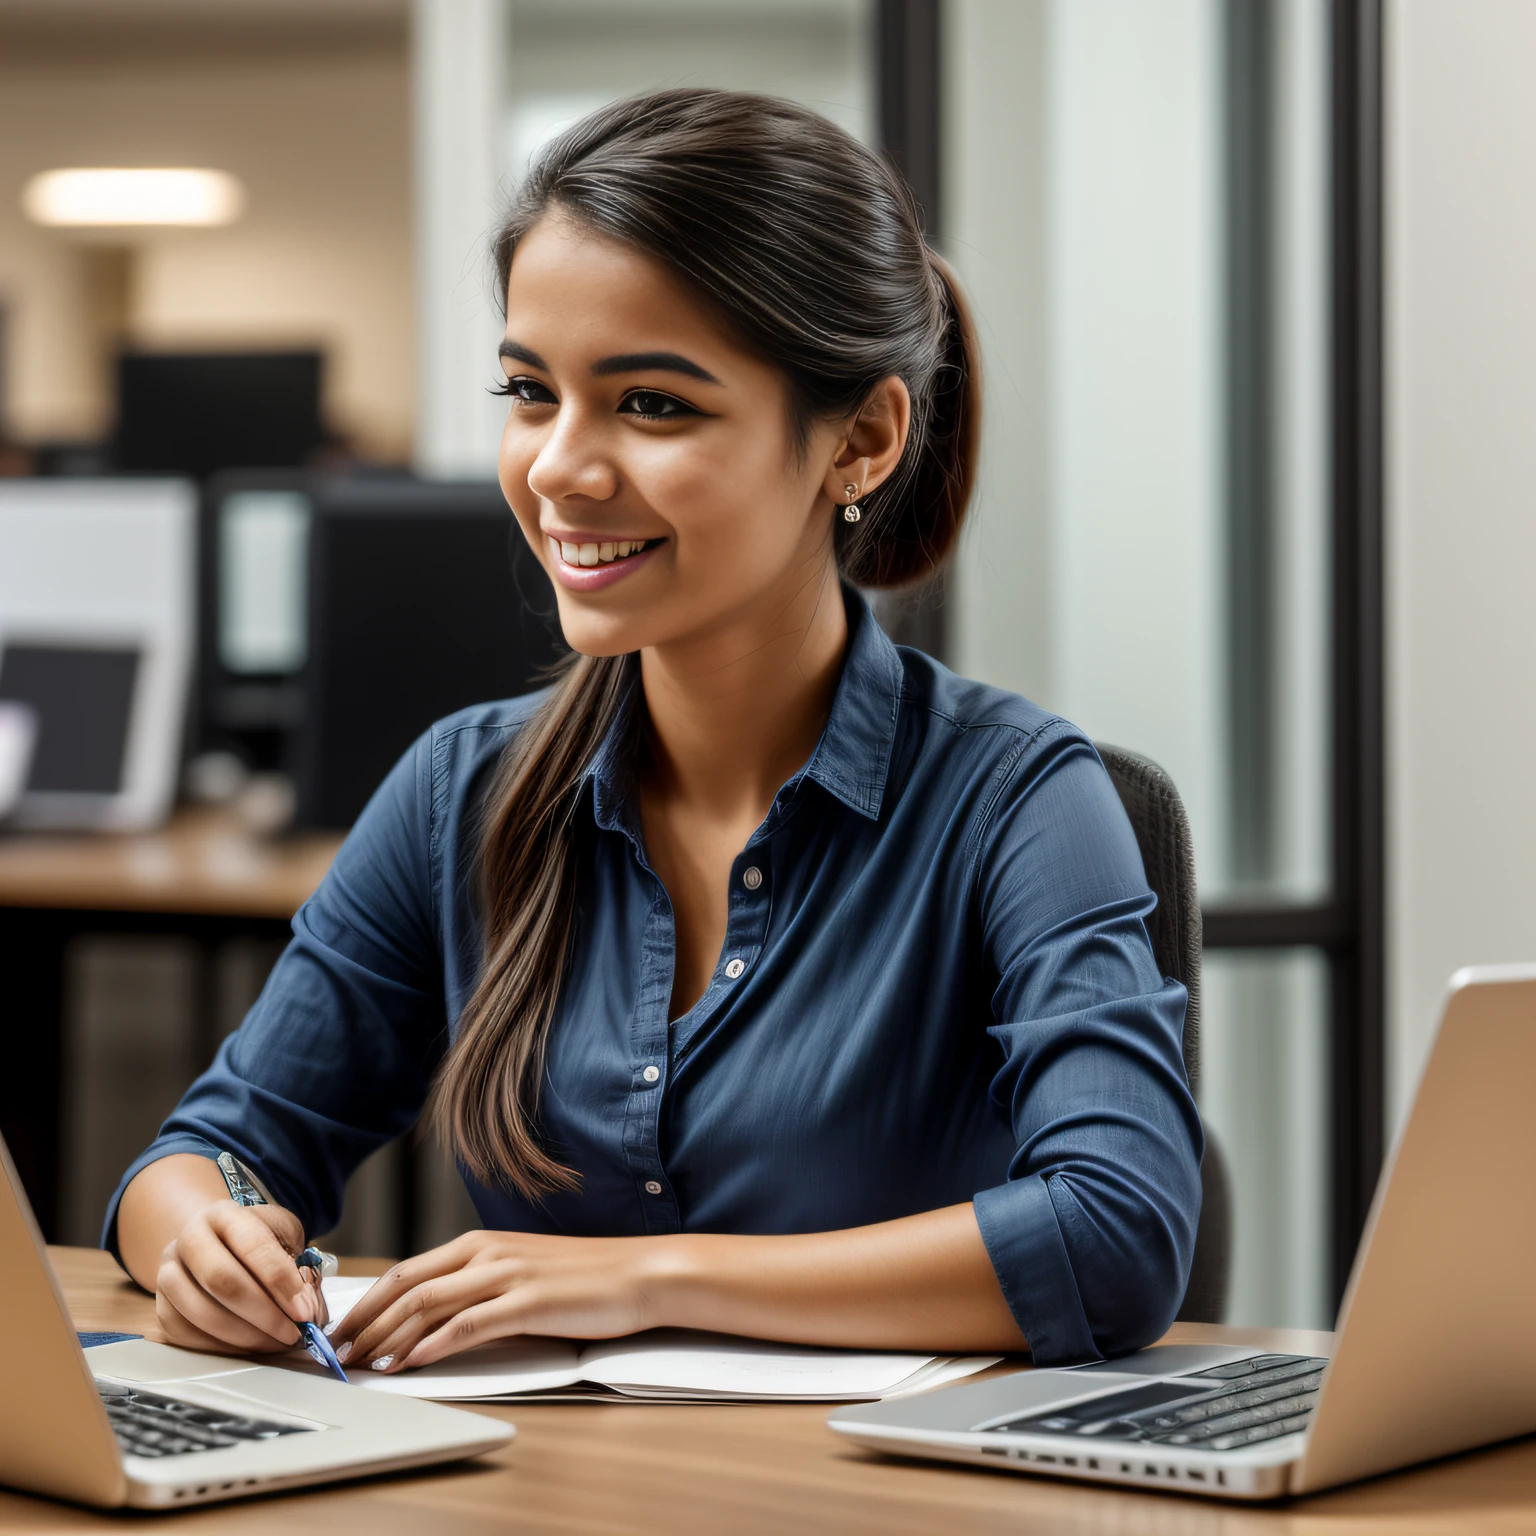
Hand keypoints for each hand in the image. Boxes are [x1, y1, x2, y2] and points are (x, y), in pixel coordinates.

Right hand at [153, 1200, 325, 1355]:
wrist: (215, 1242)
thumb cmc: (256, 1239)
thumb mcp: (282, 1234)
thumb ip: (296, 1264)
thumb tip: (307, 1309)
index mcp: (224, 1214)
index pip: (252, 1244)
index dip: (279, 1280)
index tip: (303, 1309)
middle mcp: (190, 1239)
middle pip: (221, 1280)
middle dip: (263, 1313)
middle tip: (292, 1333)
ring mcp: (168, 1272)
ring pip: (201, 1312)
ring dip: (245, 1336)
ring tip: (276, 1343)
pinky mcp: (161, 1305)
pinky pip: (186, 1334)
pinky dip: (221, 1347)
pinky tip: (250, 1347)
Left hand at [328, 1230, 666, 1373]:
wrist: (640, 1273)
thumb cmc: (586, 1278)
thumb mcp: (522, 1272)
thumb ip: (481, 1287)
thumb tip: (435, 1319)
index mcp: (482, 1243)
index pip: (408, 1270)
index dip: (368, 1301)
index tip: (342, 1330)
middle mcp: (487, 1252)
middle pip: (407, 1285)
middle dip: (365, 1321)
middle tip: (336, 1354)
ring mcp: (506, 1275)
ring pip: (428, 1304)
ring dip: (387, 1336)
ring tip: (361, 1363)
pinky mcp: (527, 1302)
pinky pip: (467, 1324)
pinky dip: (432, 1345)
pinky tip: (410, 1362)